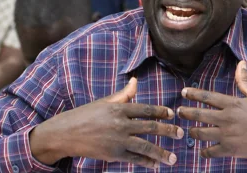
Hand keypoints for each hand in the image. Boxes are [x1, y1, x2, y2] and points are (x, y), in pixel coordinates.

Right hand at [30, 77, 183, 168]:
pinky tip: (155, 164)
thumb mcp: (105, 101)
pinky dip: (146, 162)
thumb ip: (123, 94)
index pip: (146, 109)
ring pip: (145, 146)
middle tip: (181, 134)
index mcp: (119, 108)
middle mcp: (121, 124)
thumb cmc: (86, 115)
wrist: (66, 134)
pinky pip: (134, 159)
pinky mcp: (113, 155)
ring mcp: (118, 141)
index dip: (161, 112)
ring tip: (173, 158)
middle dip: (168, 131)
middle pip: (150, 127)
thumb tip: (136, 81)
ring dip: (161, 153)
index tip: (171, 114)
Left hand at [177, 61, 246, 159]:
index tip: (183, 92)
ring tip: (188, 130)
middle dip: (185, 112)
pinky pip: (211, 151)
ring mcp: (227, 134)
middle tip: (178, 111)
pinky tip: (202, 150)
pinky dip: (204, 151)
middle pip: (198, 114)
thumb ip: (244, 80)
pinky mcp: (230, 149)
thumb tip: (241, 63)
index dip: (193, 94)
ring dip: (192, 131)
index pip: (207, 96)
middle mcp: (226, 118)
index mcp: (231, 103)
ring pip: (200, 133)